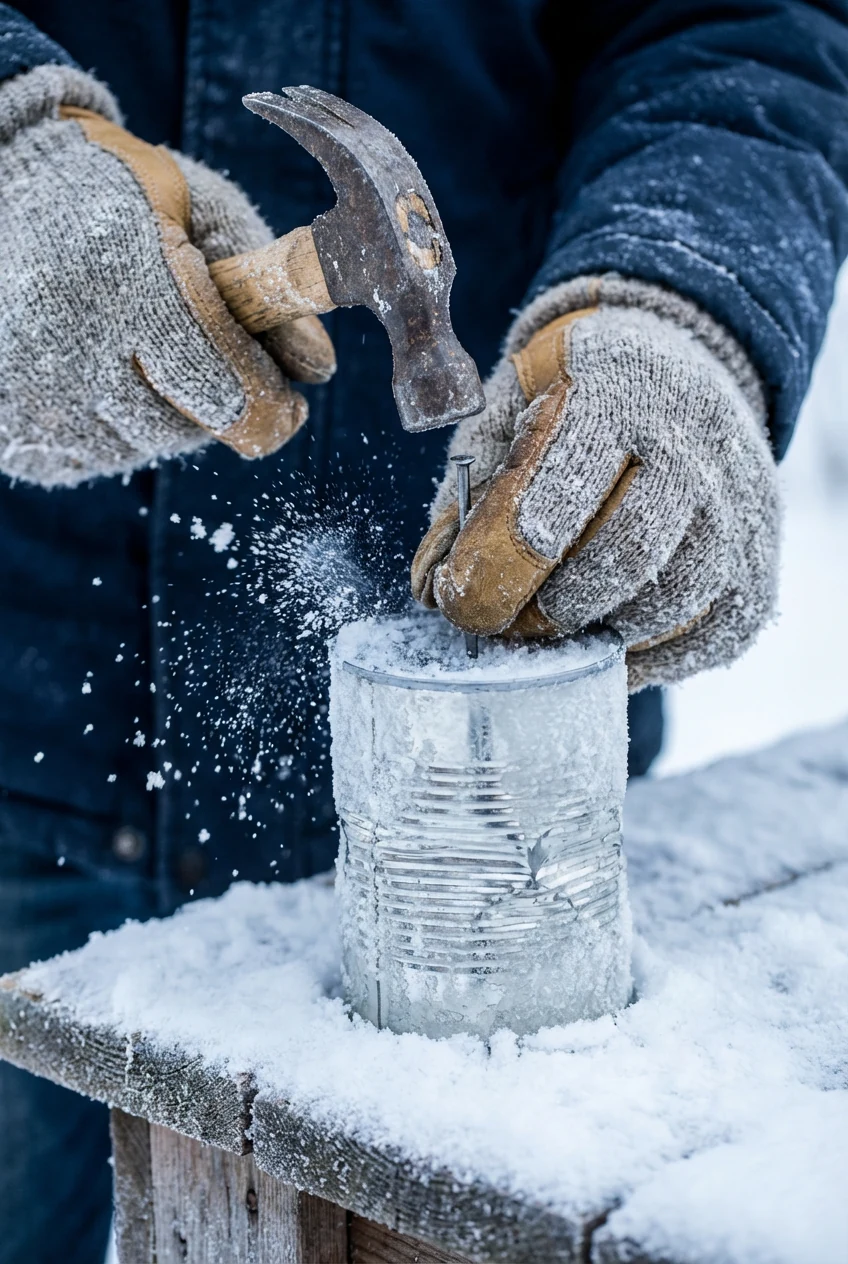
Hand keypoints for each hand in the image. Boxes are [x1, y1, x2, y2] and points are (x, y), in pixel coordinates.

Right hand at [0, 66, 334, 486]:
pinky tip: (91, 371)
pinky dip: (104, 427)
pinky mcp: (8, 427)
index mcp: (128, 278)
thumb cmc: (113, 191)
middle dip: (213, 397)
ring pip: (139, 445)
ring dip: (157, 411)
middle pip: (187, 425)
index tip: (291, 405)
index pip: (223, 387)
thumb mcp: (198, 208)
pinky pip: (85, 458)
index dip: (268, 402)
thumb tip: (318, 365)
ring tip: (134, 348)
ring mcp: (31, 393)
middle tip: (200, 355)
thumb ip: (263, 280)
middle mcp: (71, 344)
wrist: (0, 180)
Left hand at [412, 278, 779, 689]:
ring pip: (671, 602)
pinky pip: (710, 634)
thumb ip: (466, 495)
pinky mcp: (761, 559)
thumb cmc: (571, 401)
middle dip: (549, 607)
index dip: (500, 558)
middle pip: (623, 553)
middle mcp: (695, 440)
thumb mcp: (508, 414)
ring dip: (597, 635)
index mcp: (616, 387)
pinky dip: (649, 655)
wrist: (678, 366)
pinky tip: (606, 641)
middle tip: (506, 623)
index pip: (561, 483)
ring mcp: (739, 503)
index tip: (458, 597)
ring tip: (553, 628)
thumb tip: (429, 586)